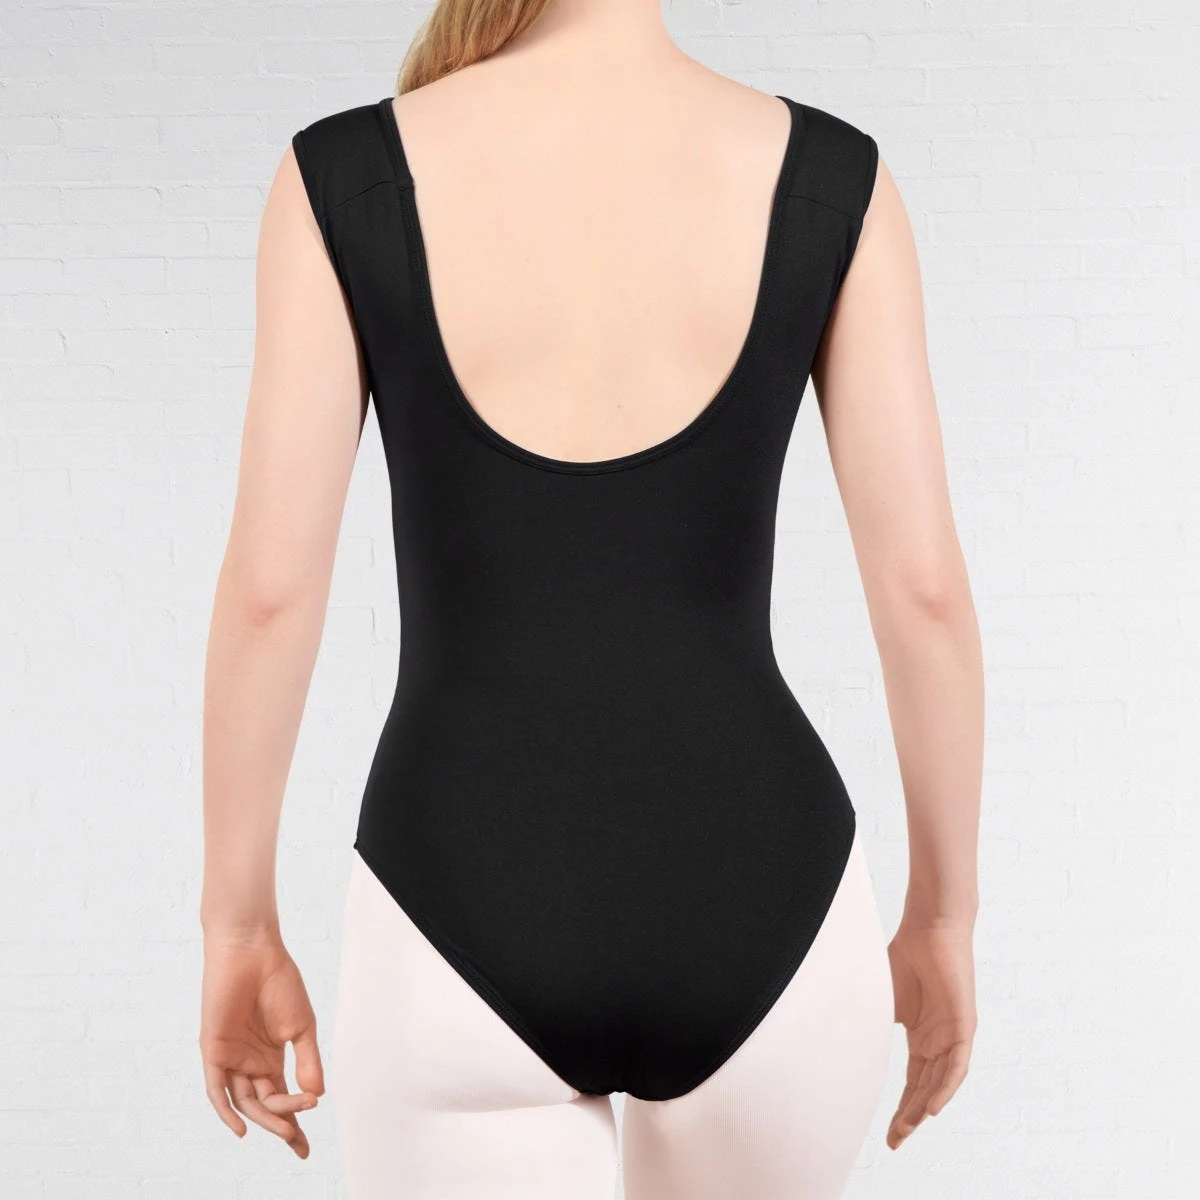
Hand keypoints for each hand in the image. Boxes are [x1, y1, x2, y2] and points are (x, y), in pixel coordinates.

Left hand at [199, 933, 324, 1157]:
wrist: (254, 952)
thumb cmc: (280, 982)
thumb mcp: (301, 1027)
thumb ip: (307, 1061)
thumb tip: (316, 1096)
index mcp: (272, 1057)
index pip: (283, 1098)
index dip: (294, 1123)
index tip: (305, 1151)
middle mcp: (250, 1063)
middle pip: (266, 1105)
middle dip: (283, 1123)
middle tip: (298, 1138)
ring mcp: (232, 1058)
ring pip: (246, 1101)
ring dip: (266, 1117)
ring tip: (287, 1126)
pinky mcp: (214, 1051)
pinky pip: (217, 1090)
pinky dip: (226, 1111)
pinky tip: (242, 1130)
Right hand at [885, 918, 975, 1148]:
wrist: (929, 927)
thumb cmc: (905, 955)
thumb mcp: (882, 999)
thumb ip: (872, 1024)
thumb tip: (842, 1043)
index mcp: (921, 1036)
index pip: (912, 1082)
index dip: (901, 1109)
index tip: (887, 1134)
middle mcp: (939, 1041)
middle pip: (925, 1089)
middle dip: (910, 1117)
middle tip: (894, 1141)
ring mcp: (953, 1035)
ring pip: (941, 1083)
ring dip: (925, 1108)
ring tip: (908, 1130)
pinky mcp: (964, 1026)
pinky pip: (956, 1065)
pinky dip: (945, 1087)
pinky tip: (932, 1106)